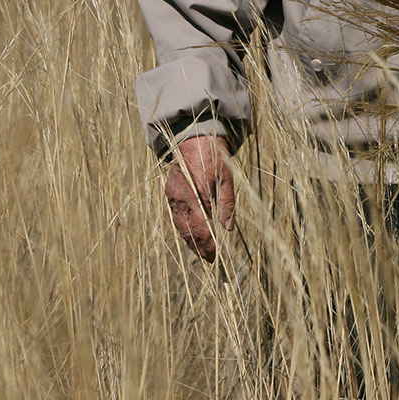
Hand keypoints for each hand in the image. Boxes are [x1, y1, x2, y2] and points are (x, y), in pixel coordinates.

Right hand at [164, 134, 233, 261]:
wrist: (193, 139)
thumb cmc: (214, 158)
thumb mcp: (227, 178)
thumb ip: (227, 203)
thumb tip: (228, 228)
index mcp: (195, 193)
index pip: (200, 226)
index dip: (207, 243)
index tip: (214, 256)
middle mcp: (180, 197)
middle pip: (187, 230)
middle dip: (198, 247)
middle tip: (210, 259)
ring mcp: (172, 196)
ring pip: (179, 225)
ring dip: (190, 240)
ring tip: (202, 252)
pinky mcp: (170, 194)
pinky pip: (176, 217)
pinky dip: (184, 229)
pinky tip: (192, 236)